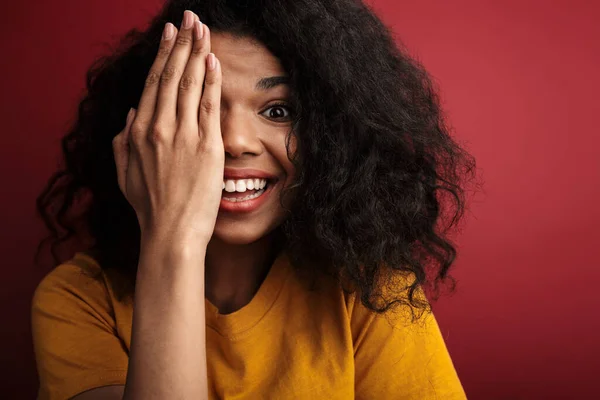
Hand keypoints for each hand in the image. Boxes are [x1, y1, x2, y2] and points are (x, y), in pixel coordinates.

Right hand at [112, 10, 222, 245]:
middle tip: (189, 18)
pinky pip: (209, 105)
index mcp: (139, 132)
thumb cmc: (150, 208)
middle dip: (182, 43)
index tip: (169, 34)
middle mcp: (160, 128)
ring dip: (197, 52)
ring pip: (190, 84)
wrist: (171, 233)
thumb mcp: (125, 173)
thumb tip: (132, 114)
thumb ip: (124, 141)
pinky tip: (214, 61)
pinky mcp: (207, 147)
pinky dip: (211, 80)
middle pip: (171, 76)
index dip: (163, 55)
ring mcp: (184, 136)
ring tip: (203, 29)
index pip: (153, 83)